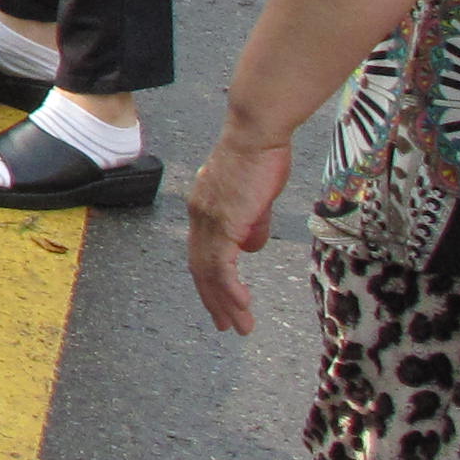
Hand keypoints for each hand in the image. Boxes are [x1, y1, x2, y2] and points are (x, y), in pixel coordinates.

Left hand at [186, 129, 292, 336]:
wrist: (256, 133)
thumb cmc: (260, 157)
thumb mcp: (255, 196)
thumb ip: (250, 222)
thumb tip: (250, 247)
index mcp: (203, 210)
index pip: (201, 254)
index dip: (209, 281)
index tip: (220, 303)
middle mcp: (199, 217)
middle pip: (201, 269)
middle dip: (213, 301)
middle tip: (226, 326)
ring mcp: (208, 221)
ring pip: (211, 273)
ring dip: (226, 303)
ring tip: (240, 326)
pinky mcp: (224, 223)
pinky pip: (222, 266)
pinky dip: (230, 289)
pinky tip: (242, 305)